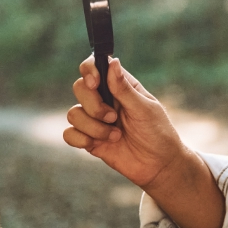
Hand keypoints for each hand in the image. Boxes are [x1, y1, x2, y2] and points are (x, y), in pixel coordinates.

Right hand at [63, 55, 188, 188]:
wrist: (159, 165)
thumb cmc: (158, 133)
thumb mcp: (144, 109)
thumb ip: (124, 88)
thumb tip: (113, 61)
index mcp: (120, 86)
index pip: (95, 67)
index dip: (89, 70)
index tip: (95, 83)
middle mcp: (104, 100)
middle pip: (80, 88)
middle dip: (93, 105)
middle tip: (113, 117)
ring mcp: (95, 120)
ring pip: (73, 113)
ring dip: (93, 126)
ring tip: (116, 135)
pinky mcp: (89, 139)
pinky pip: (69, 134)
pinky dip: (80, 139)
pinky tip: (97, 145)